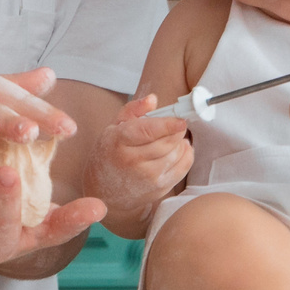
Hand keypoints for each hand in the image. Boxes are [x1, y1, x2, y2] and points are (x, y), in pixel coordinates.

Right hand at [86, 94, 193, 222]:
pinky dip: (186, 155)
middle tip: (177, 125)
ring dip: (180, 143)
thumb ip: (133, 110)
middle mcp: (133, 161)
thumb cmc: (109, 154)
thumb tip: (153, 99)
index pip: (148, 131)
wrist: (103, 190)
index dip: (168, 124)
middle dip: (177, 131)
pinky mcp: (159, 189)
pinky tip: (178, 149)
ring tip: (173, 138)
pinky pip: (183, 168)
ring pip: (176, 154)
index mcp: (118, 142)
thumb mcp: (114, 127)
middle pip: (167, 142)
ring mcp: (147, 178)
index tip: (181, 120)